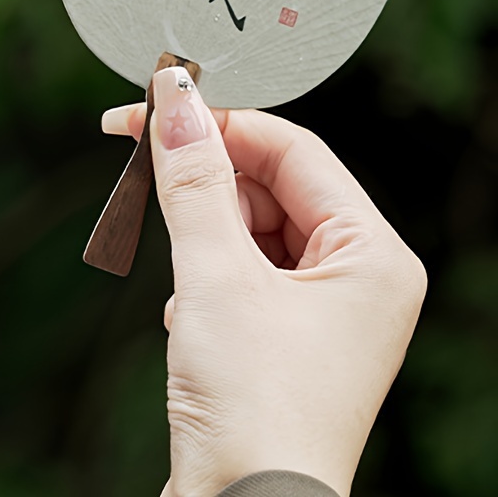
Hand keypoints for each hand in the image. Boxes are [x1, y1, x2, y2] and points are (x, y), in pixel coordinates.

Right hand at [103, 69, 425, 496]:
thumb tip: (175, 99)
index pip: (292, 150)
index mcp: (372, 255)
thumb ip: (193, 179)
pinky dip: (202, 274)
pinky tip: (187, 315)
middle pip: (269, 184)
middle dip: (203, 175)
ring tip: (176, 270)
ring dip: (199, 231)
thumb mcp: (215, 276)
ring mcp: (320, 310)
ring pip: (248, 226)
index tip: (155, 102)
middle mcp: (356, 277)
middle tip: (135, 151)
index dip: (221, 121)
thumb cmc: (253, 408)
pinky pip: (239, 269)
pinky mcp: (283, 335)